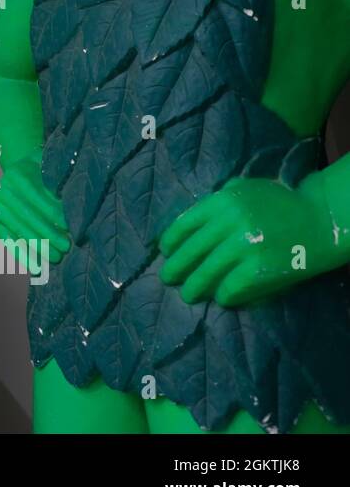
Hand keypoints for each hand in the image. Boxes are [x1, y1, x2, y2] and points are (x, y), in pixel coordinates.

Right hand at [0, 152, 68, 264]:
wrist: (21, 170)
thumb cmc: (42, 171)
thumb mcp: (49, 168)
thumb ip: (58, 182)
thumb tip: (74, 205)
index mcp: (17, 175)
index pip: (37, 197)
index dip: (53, 213)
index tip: (69, 227)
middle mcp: (3, 192)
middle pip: (27, 217)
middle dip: (48, 234)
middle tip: (65, 247)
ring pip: (18, 231)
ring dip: (37, 247)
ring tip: (55, 258)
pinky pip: (8, 241)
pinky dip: (21, 255)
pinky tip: (35, 266)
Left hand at [159, 177, 342, 305]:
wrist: (320, 220)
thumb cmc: (281, 204)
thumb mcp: (245, 190)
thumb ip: (218, 201)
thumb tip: (189, 225)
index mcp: (221, 201)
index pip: (183, 225)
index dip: (170, 243)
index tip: (166, 253)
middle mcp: (228, 223)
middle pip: (190, 252)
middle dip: (175, 268)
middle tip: (167, 278)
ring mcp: (243, 247)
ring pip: (206, 274)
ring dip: (194, 287)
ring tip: (189, 294)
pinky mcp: (258, 270)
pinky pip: (230, 287)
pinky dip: (223, 295)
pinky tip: (222, 297)